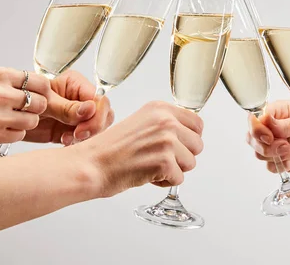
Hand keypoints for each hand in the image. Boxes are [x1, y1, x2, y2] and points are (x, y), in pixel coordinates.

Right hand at [0, 68, 49, 143]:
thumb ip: (10, 80)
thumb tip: (36, 86)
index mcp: (0, 75)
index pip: (40, 82)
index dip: (42, 90)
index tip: (37, 93)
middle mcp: (1, 94)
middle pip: (41, 103)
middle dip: (36, 106)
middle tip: (25, 107)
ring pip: (33, 121)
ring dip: (26, 120)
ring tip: (11, 117)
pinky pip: (20, 135)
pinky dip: (14, 132)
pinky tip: (2, 127)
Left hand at [24, 70, 113, 144]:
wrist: (6, 115)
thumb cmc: (20, 100)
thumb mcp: (43, 103)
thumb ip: (67, 107)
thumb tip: (90, 109)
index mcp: (76, 84)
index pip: (99, 100)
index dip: (95, 116)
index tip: (80, 129)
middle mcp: (81, 99)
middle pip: (104, 114)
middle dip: (94, 128)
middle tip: (76, 136)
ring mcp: (78, 115)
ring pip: (98, 127)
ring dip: (87, 137)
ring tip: (67, 139)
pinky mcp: (72, 130)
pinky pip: (86, 138)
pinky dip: (79, 143)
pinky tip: (65, 142)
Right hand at [73, 101, 203, 197]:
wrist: (91, 164)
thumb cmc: (110, 149)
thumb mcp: (141, 124)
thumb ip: (164, 125)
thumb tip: (187, 136)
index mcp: (160, 108)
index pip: (197, 123)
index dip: (188, 139)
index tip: (176, 146)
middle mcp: (166, 121)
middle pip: (197, 145)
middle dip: (182, 156)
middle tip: (158, 158)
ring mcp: (167, 140)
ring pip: (190, 163)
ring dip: (173, 170)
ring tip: (150, 165)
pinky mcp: (165, 161)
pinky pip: (179, 179)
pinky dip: (164, 182)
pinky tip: (146, 174)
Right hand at [247, 100, 289, 174]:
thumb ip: (287, 123)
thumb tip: (266, 121)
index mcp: (274, 112)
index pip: (253, 119)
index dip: (257, 130)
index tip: (270, 137)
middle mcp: (271, 129)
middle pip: (252, 140)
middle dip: (269, 146)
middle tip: (286, 146)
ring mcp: (275, 145)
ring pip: (261, 155)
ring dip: (280, 155)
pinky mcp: (282, 160)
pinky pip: (274, 167)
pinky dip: (287, 164)